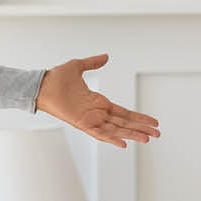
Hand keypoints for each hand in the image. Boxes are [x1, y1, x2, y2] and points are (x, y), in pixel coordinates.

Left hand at [35, 54, 159, 148]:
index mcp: (98, 102)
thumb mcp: (78, 66)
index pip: (124, 112)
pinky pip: (100, 134)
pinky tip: (124, 144)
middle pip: (124, 123)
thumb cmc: (57, 78)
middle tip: (158, 134)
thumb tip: (106, 57)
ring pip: (116, 130)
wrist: (42, 84)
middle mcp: (97, 113)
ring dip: (132, 134)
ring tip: (148, 139)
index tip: (153, 121)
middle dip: (141, 128)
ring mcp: (90, 119)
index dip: (138, 117)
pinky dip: (112, 138)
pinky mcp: (82, 123)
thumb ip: (93, 62)